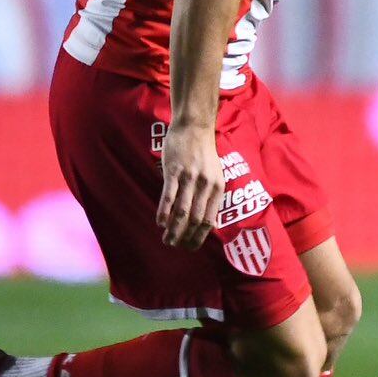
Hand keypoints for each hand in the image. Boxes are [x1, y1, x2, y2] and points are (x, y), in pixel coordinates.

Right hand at [156, 120, 222, 249]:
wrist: (194, 129)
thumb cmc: (204, 155)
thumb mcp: (216, 176)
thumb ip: (213, 198)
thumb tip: (212, 225)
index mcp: (218, 188)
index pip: (210, 220)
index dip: (200, 237)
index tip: (190, 247)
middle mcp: (206, 185)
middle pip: (195, 219)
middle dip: (185, 236)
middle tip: (174, 246)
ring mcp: (190, 178)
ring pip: (182, 211)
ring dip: (173, 228)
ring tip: (166, 239)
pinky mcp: (174, 171)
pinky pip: (169, 196)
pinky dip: (164, 211)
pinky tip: (159, 222)